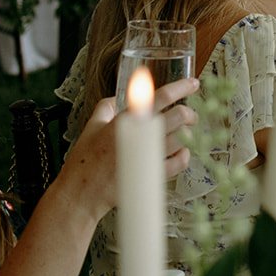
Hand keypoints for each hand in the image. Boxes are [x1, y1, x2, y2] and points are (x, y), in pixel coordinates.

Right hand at [57, 76, 198, 219]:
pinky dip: (185, 155)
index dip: (181, 87)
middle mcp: (140, 136)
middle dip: (190, 113)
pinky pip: (180, 162)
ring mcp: (149, 156)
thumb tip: (117, 98)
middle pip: (179, 116)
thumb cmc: (85, 161)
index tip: (193, 83)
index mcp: (126, 120)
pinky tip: (181, 152)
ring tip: (185, 133)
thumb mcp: (91, 126)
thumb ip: (105, 108)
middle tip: (190, 115)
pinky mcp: (153, 175)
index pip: (160, 97)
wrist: (82, 193)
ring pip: (183, 137)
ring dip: (188, 133)